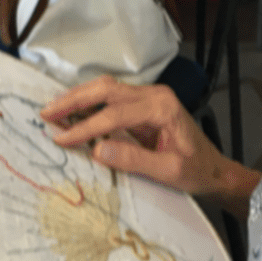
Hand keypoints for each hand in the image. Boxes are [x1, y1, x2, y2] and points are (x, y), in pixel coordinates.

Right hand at [40, 76, 260, 217]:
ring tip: (52, 110)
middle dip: (74, 100)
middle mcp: (154, 95)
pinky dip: (89, 104)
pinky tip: (72, 112)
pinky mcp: (144, 105)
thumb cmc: (197, 170)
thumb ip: (133, 159)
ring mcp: (149, 97)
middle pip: (107, 89)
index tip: (61, 139)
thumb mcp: (169, 171)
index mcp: (162, 107)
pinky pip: (112, 99)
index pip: (115, 114)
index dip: (86, 127)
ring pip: (107, 89)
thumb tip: (96, 149)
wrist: (215, 169)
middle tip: (46, 113)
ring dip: (78, 98)